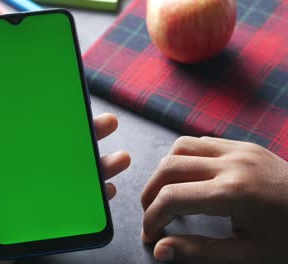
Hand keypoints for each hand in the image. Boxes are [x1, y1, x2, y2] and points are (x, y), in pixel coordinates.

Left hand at [0, 97, 130, 263]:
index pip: (31, 132)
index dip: (55, 119)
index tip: (75, 108)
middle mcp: (13, 178)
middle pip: (56, 153)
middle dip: (85, 139)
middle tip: (108, 126)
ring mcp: (27, 201)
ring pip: (68, 178)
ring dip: (95, 168)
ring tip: (119, 159)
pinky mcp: (36, 221)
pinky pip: (68, 207)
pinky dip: (89, 199)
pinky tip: (105, 191)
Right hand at [141, 136, 287, 262]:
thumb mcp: (248, 255)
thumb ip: (199, 252)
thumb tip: (161, 251)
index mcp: (233, 194)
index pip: (171, 199)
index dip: (152, 219)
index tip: (151, 236)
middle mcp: (232, 164)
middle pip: (168, 168)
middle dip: (151, 194)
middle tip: (152, 216)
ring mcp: (240, 149)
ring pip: (180, 147)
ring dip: (164, 171)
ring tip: (166, 195)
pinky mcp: (245, 145)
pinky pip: (201, 141)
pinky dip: (185, 157)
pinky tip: (189, 178)